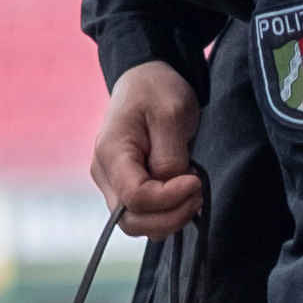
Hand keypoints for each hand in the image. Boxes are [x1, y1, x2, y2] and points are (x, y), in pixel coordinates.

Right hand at [90, 62, 204, 239]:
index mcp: (111, 153)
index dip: (169, 199)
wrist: (144, 79)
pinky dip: (165, 213)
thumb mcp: (172, 114)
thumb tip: (171, 188)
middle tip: (198, 193)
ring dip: (169, 218)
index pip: (135, 197)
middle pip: (132, 220)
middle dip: (170, 216)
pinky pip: (142, 214)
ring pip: (136, 223)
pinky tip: (182, 196)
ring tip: (193, 194)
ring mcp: (112, 182)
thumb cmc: (156, 90)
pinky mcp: (124, 186)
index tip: (196, 181)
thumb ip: (170, 157)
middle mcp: (104, 173)